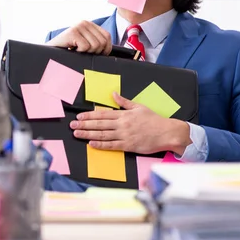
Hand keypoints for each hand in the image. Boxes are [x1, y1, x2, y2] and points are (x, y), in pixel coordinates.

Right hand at [46, 21, 111, 54]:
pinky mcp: (72, 32)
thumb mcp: (84, 45)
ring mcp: (78, 26)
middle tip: (82, 53)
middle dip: (95, 52)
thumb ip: (96, 43)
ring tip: (76, 51)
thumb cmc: (68, 51)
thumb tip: (108, 49)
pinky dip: (79, 53)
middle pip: (102, 42)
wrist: (50, 53)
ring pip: (95, 45)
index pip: (107, 36)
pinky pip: (85, 47)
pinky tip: (71, 50)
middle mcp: (84, 22)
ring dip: (86, 53)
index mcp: (89, 24)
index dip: (105, 49)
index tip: (96, 54)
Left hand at [69, 93, 191, 154]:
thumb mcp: (138, 107)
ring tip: (77, 134)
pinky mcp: (128, 146)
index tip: (79, 116)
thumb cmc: (154, 120)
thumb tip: (113, 93)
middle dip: (84, 124)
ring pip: (102, 135)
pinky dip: (100, 145)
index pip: (102, 114)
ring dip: (88, 134)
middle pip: (99, 124)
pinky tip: (91, 144)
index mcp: (123, 114)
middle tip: (72, 125)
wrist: (167, 132)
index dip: (89, 115)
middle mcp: (122, 124)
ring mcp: (124, 135)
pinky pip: (111, 146)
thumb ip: (124, 101)